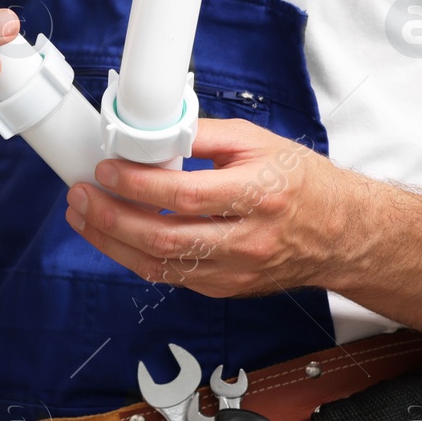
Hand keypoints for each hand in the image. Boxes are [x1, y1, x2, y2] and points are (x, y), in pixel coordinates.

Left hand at [63, 117, 372, 296]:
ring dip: (111, 241)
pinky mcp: (225, 288)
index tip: (107, 169)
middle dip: (111, 218)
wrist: (342, 234)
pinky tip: (112, 236)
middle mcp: (248, 239)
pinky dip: (134, 257)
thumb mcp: (258, 143)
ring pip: (160, 265)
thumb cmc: (301, 183)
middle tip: (80, 195)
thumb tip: (150, 132)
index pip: (185, 196)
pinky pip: (170, 276)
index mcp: (260, 195)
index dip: (137, 185)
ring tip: (83, 215)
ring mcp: (235, 271)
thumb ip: (202, 137)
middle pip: (164, 238)